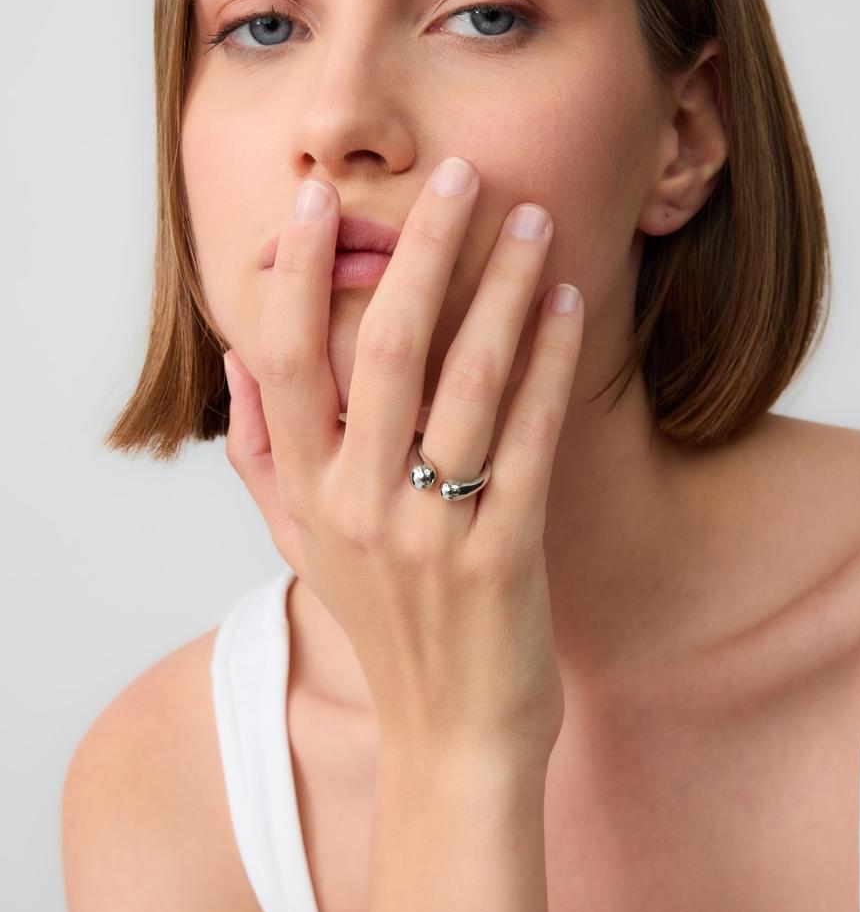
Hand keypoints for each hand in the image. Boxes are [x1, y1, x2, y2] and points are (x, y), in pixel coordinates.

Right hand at [221, 156, 583, 772]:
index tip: (320, 198)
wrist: (453, 735)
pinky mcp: (506, 552)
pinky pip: (530, 436)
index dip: (299, 270)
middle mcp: (359, 505)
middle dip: (423, 249)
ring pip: (467, 378)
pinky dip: (550, 362)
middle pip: (382, 346)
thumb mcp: (303, 545)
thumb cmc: (384, 625)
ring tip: (532, 221)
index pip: (284, 357)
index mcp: (306, 493)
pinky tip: (567, 305)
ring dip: (502, 289)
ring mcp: (432, 529)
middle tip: (459, 176)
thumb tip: (238, 359)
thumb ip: (262, 454)